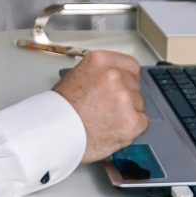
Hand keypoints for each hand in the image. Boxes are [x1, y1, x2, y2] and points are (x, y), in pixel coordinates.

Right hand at [53, 49, 149, 163]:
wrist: (53, 135)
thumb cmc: (59, 112)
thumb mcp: (75, 78)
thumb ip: (98, 75)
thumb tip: (113, 78)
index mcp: (100, 61)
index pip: (130, 66)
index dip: (127, 79)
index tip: (123, 87)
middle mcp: (114, 76)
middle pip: (135, 86)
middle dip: (126, 98)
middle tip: (108, 109)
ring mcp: (124, 98)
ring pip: (139, 105)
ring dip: (127, 113)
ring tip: (105, 121)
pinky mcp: (132, 120)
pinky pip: (142, 123)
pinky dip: (131, 129)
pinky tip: (113, 129)